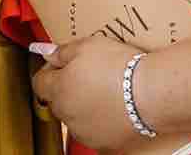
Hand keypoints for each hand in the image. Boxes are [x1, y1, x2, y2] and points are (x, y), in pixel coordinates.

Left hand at [30, 36, 143, 151]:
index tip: (63, 62)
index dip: (50, 69)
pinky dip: (100, 120)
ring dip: (84, 104)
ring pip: (76, 116)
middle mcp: (66, 114)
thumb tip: (43, 50)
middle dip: (68, 86)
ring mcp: (83, 131)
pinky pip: (95, 129)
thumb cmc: (120, 68)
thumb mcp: (86, 46)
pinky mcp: (102, 144)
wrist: (151, 94)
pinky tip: (115, 106)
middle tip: (91, 73)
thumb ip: (61, 51)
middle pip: (57, 99)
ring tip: (107, 89)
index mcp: (58, 89)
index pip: (39, 81)